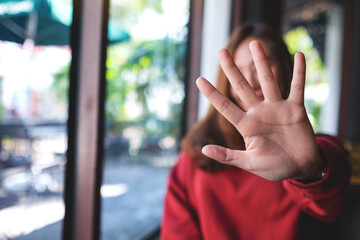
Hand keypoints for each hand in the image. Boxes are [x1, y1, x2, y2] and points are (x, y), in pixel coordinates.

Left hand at [196, 40, 321, 180]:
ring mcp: (277, 108)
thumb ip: (228, 156)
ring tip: (254, 43)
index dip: (212, 94)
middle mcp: (259, 112)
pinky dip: (300, 73)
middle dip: (232, 69)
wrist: (299, 168)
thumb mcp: (249, 163)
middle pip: (242, 86)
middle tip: (221, 51)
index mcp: (247, 125)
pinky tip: (300, 55)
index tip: (199, 80)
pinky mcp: (296, 109)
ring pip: (268, 81)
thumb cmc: (273, 167)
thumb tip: (203, 150)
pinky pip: (297, 87)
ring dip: (262, 62)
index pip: (225, 106)